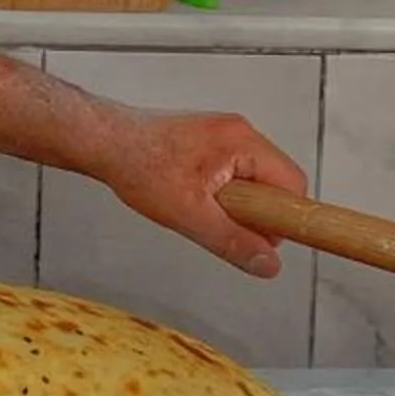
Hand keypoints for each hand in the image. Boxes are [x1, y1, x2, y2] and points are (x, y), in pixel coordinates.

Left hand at [89, 108, 306, 276]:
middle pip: (276, 183)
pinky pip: (233, 174)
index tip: (265, 238)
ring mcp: (223, 134)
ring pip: (253, 181)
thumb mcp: (188, 215)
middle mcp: (238, 131)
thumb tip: (269, 264)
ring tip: (197, 207)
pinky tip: (190, 198)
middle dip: (254, 213)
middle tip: (218, 222)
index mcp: (242, 141)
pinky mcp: (208, 142)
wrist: (101, 140)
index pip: (292, 184)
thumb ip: (233, 242)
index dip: (283, 218)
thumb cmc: (137, 165)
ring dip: (234, 205)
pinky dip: (219, 194)